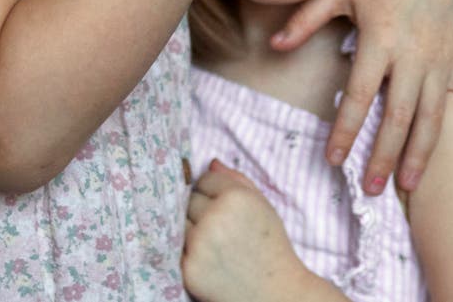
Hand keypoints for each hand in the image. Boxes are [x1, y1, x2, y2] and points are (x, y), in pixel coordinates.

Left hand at [182, 160, 315, 301]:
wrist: (274, 292)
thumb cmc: (271, 247)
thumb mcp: (263, 206)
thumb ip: (238, 180)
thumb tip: (210, 163)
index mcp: (236, 197)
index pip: (204, 180)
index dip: (214, 193)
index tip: (225, 207)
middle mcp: (215, 217)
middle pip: (189, 200)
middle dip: (201, 211)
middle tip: (220, 228)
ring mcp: (198, 244)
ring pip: (179, 223)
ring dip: (191, 230)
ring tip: (215, 244)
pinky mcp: (188, 267)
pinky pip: (177, 249)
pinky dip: (189, 252)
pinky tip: (209, 259)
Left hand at [275, 0, 452, 194]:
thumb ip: (307, 18)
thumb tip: (275, 46)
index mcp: (380, 40)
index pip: (359, 95)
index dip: (346, 129)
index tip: (334, 160)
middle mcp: (413, 55)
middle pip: (398, 116)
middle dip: (384, 155)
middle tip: (371, 190)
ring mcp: (441, 59)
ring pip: (433, 115)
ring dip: (422, 152)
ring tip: (408, 185)